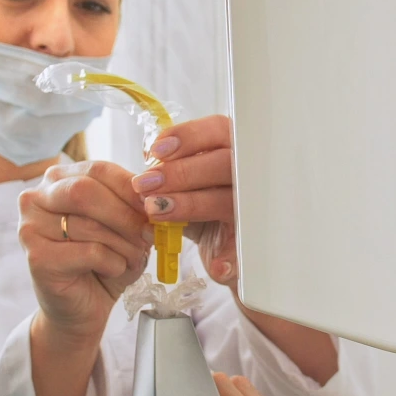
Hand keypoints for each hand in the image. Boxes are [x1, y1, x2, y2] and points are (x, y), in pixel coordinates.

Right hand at [19, 160, 152, 335]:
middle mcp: (36, 198)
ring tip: (133, 257)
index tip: (156, 204)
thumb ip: (130, 204)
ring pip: (89, 225)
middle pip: (86, 191)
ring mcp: (30, 228)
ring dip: (123, 244)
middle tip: (149, 233)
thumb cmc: (101, 261)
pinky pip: (89, 252)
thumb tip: (152, 196)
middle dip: (125, 214)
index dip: (131, 186)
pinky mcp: (37, 258)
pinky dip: (113, 263)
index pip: (98, 169)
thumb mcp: (121, 225)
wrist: (81, 307)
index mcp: (58, 180)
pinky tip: (112, 270)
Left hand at [131, 115, 237, 285]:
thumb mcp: (186, 186)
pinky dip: (230, 257)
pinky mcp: (252, 240)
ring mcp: (253, 208)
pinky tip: (215, 266)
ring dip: (190, 204)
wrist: (224, 251)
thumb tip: (142, 178)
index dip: (188, 136)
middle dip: (180, 172)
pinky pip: (244, 246)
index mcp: (232, 151)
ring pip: (229, 200)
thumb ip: (168, 177)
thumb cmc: (202, 206)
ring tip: (156, 211)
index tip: (157, 151)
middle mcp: (248, 175)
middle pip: (224, 162)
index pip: (217, 130)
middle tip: (144, 184)